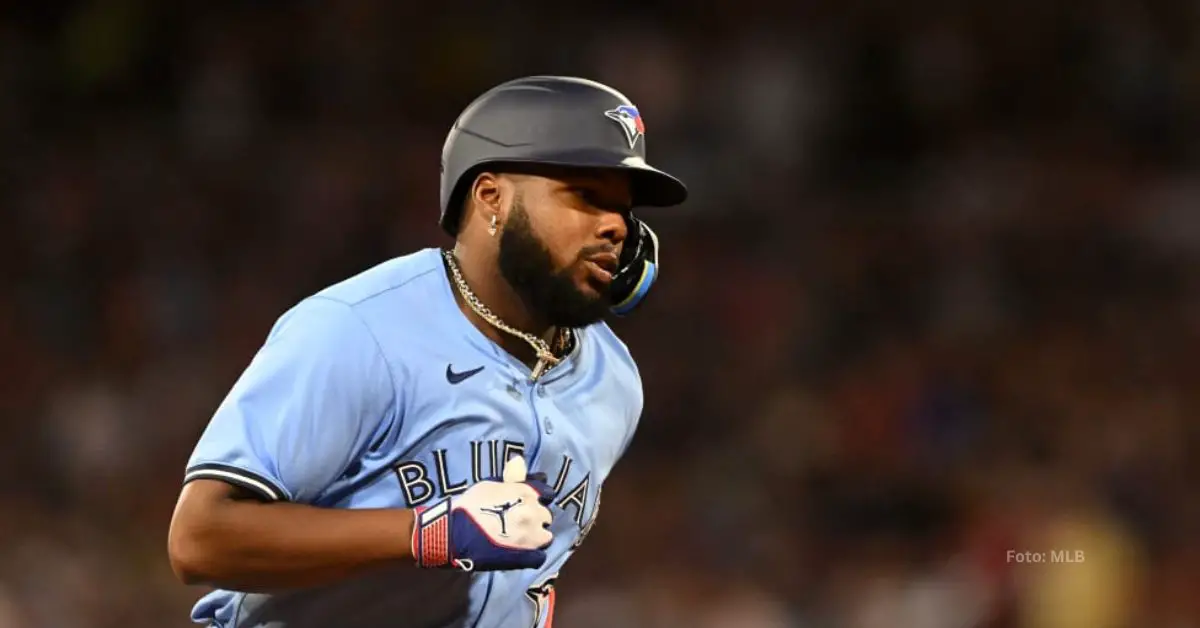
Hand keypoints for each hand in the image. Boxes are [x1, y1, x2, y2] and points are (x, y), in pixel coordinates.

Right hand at [412, 455, 554, 570]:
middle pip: (546, 516)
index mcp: (527, 493)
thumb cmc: (470, 505)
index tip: (530, 504)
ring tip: (521, 539)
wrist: (454, 532)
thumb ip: (511, 477)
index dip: (539, 499)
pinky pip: (540, 557)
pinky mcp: (527, 557)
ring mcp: (532, 536)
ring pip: (546, 536)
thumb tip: (521, 461)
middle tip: (520, 522)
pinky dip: (533, 555)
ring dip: (537, 536)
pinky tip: (521, 553)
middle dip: (536, 518)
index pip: (547, 493)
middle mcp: (534, 513)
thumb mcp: (491, 484)